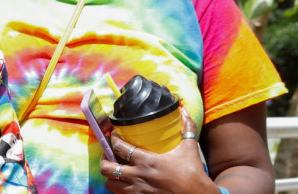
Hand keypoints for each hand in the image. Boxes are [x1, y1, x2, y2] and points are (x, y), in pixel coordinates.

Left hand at [101, 108, 216, 193]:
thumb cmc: (193, 174)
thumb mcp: (189, 149)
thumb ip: (186, 129)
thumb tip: (184, 111)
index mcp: (146, 161)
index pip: (119, 147)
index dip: (112, 139)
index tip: (114, 135)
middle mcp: (138, 176)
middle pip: (107, 168)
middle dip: (105, 160)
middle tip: (109, 154)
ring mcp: (138, 190)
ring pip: (111, 183)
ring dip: (111, 176)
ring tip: (115, 169)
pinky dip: (119, 188)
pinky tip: (125, 182)